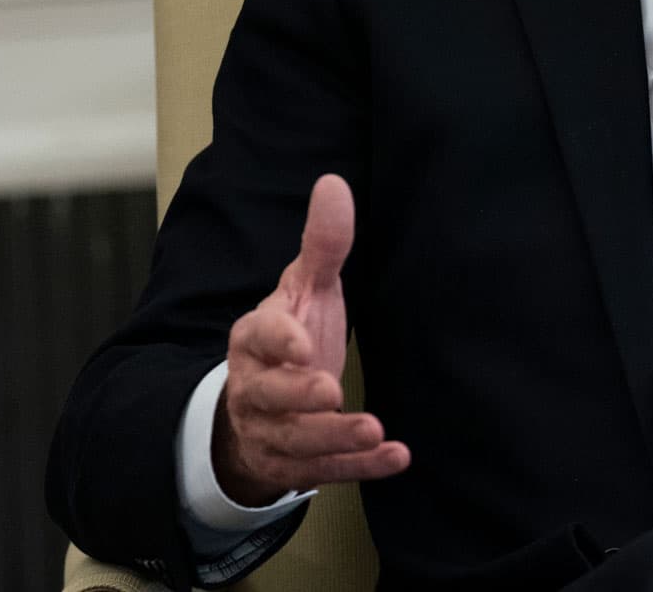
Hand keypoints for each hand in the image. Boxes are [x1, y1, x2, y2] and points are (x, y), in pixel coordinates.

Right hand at [212, 174, 410, 504]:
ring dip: (334, 438)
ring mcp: (273, 430)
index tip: (302, 342)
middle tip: (331, 389)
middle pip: (270, 395)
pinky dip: (361, 468)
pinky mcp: (297, 465)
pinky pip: (326, 471)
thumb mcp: (305, 289)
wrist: (262, 407)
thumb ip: (322, 245)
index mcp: (255, 339)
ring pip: (296, 440)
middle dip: (298, 395)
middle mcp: (257, 388)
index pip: (258, 337)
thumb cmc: (291, 336)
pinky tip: (397, 457)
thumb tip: (334, 182)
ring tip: (373, 430)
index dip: (278, 341)